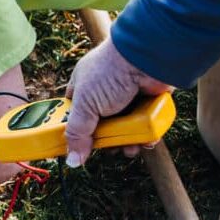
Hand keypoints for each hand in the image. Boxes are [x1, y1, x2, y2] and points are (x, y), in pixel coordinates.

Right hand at [64, 38, 171, 166]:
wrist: (146, 58)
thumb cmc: (110, 71)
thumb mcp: (85, 104)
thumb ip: (77, 133)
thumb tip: (72, 160)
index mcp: (84, 86)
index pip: (75, 113)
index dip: (77, 130)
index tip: (79, 147)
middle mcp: (105, 92)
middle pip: (101, 126)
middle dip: (106, 141)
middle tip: (109, 149)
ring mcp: (127, 97)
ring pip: (124, 128)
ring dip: (127, 142)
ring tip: (129, 147)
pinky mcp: (147, 102)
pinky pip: (144, 125)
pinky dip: (145, 135)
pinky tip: (145, 140)